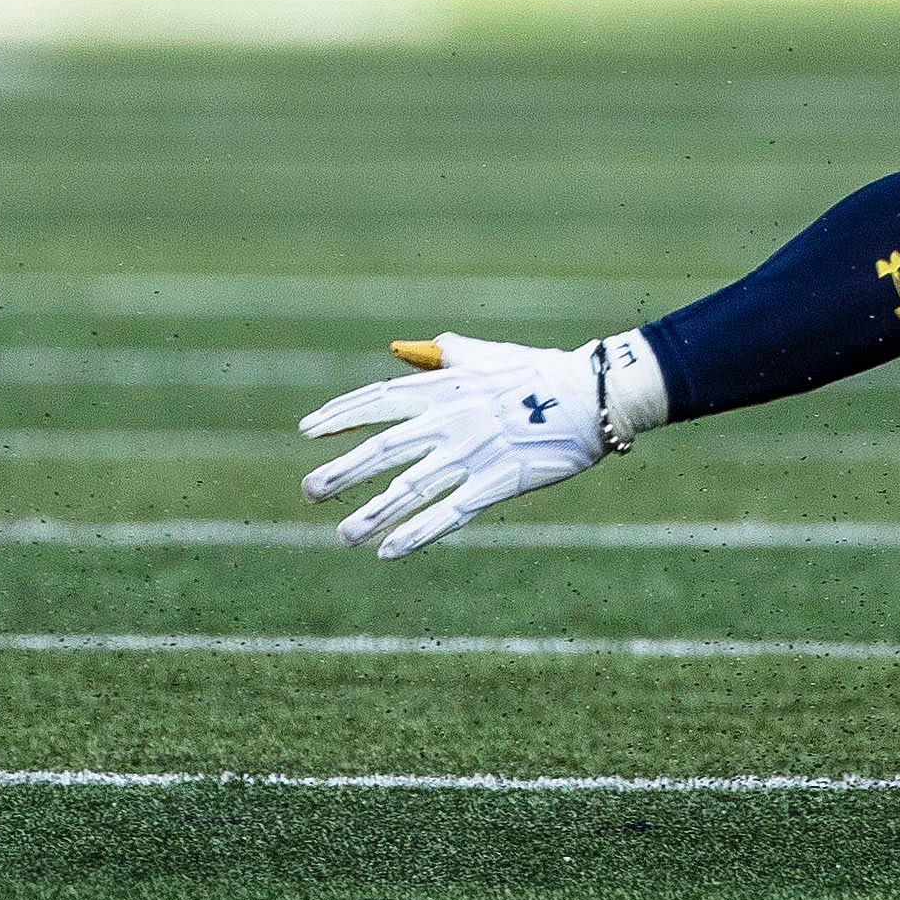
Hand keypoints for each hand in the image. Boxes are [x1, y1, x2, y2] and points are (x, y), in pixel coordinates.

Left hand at [300, 330, 656, 558]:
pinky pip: (450, 513)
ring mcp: (474, 452)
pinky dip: (418, 533)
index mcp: (447, 386)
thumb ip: (450, 352)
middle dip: (344, 469)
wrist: (592, 396)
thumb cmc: (541, 373)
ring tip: (342, 535)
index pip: (380, 400)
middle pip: (386, 447)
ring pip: (413, 486)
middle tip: (308, 491)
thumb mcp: (491, 355)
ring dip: (375, 512)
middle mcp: (452, 419)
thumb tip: (414, 347)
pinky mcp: (498, 482)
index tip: (306, 430)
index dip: (341, 415)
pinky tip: (388, 552)